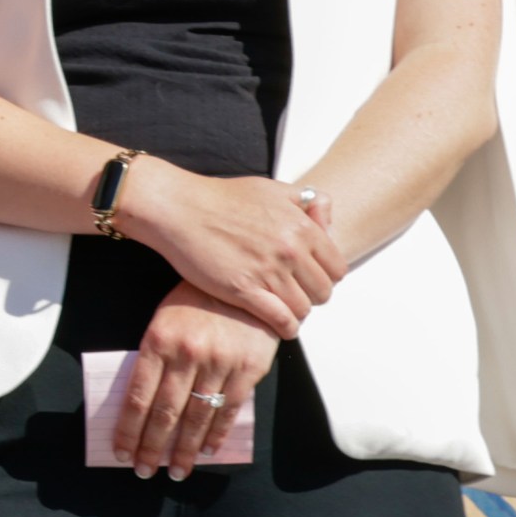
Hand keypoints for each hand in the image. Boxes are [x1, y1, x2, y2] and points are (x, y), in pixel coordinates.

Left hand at [106, 284, 279, 476]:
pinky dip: (216, 435)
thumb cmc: (194, 302)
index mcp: (158, 341)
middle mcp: (187, 354)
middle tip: (144, 471)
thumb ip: (153, 358)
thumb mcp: (163, 320)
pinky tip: (207, 452)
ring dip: (185, 451)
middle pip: (165, 414)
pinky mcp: (248, 368)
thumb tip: (137, 404)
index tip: (121, 453)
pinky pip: (230, 410)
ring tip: (176, 471)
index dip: (129, 430)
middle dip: (152, 448)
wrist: (244, 283)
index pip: (137, 397)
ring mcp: (219, 362)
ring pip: (197, 418)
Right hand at [113, 163, 343, 337]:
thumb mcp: (271, 188)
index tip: (309, 277)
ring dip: (295, 311)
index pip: (337, 268)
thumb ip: (306, 201)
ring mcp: (267, 272)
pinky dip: (285, 327)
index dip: (324, 275)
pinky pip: (281, 321)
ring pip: (303, 309)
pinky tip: (279, 325)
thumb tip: (326, 216)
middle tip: (293, 291)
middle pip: (323, 292)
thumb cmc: (221, 197)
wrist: (178, 208)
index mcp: (301, 227)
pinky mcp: (244, 291)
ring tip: (282, 306)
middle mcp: (290, 250)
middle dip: (311, 295)